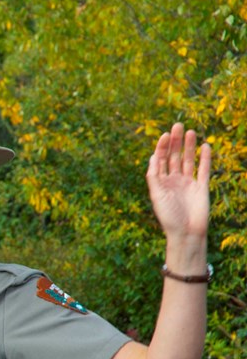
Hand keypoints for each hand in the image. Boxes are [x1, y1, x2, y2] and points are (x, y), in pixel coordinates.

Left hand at [146, 122, 210, 245]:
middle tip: (178, 125)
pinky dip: (204, 159)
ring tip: (190, 131)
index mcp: (161, 183)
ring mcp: (188, 183)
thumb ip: (154, 176)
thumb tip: (153, 156)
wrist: (186, 233)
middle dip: (175, 142)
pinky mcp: (201, 187)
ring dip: (189, 147)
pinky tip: (205, 146)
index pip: (160, 160)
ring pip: (188, 161)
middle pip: (174, 157)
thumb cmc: (168, 216)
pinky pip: (204, 170)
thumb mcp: (156, 195)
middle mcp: (174, 181)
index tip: (165, 135)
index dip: (162, 147)